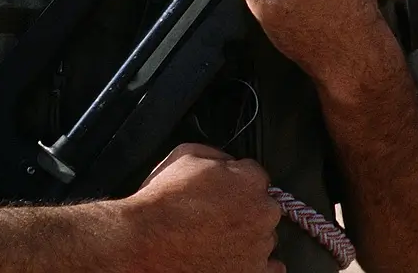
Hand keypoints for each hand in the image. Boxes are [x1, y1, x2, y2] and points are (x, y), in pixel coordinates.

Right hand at [126, 143, 283, 272]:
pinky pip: (271, 267)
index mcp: (249, 181)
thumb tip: (227, 162)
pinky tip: (236, 257)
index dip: (235, 181)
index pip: (255, 175)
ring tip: (216, 238)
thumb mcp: (185, 155)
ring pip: (264, 236)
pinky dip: (257, 263)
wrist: (145, 242)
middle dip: (244, 208)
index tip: (222, 189)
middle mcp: (262, 213)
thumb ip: (217, 155)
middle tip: (216, 214)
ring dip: (247, 235)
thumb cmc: (162, 203)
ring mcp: (259, 247)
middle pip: (262, 206)